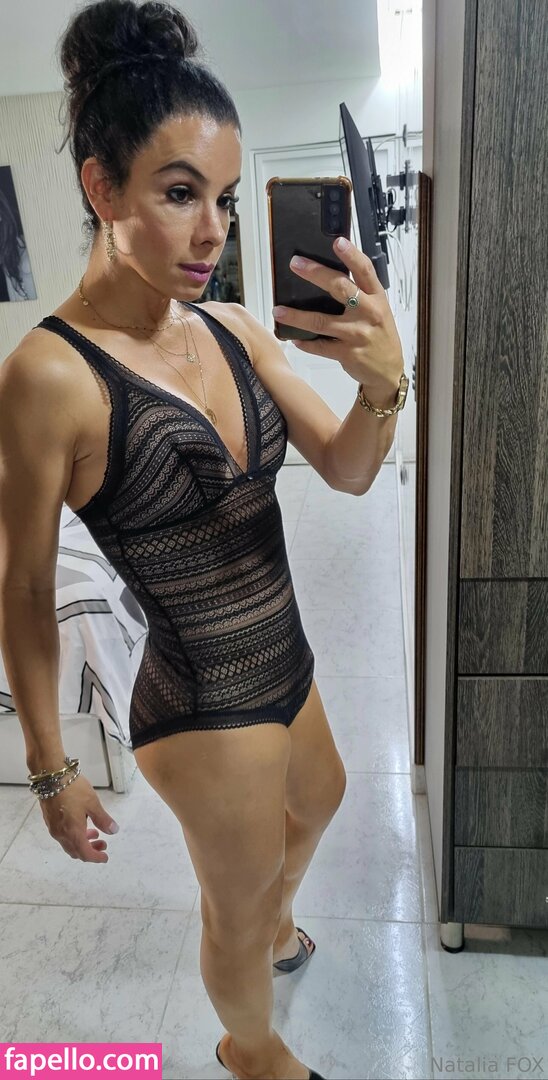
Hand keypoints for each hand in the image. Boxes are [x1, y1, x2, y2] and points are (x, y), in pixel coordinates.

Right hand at [39, 773, 119, 862]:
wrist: (51, 776)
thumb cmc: (73, 789)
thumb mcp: (92, 803)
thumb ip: (103, 819)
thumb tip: (113, 831)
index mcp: (72, 833)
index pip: (85, 854)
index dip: (96, 858)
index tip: (105, 857)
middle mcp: (61, 834)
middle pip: (76, 851)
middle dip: (90, 851)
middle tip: (103, 844)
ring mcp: (53, 828)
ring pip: (68, 844)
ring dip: (82, 843)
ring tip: (95, 833)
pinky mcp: (49, 820)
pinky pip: (63, 835)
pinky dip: (74, 836)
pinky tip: (81, 824)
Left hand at [272, 236, 403, 397]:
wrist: (388, 370)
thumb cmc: (380, 336)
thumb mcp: (378, 310)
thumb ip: (360, 294)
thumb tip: (328, 275)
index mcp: (377, 298)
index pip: (365, 271)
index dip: (352, 255)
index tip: (338, 242)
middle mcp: (368, 313)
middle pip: (340, 288)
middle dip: (315, 273)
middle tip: (296, 264)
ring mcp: (356, 334)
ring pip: (321, 321)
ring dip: (296, 315)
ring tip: (279, 310)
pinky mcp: (347, 353)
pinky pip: (319, 346)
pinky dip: (305, 342)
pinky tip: (294, 337)